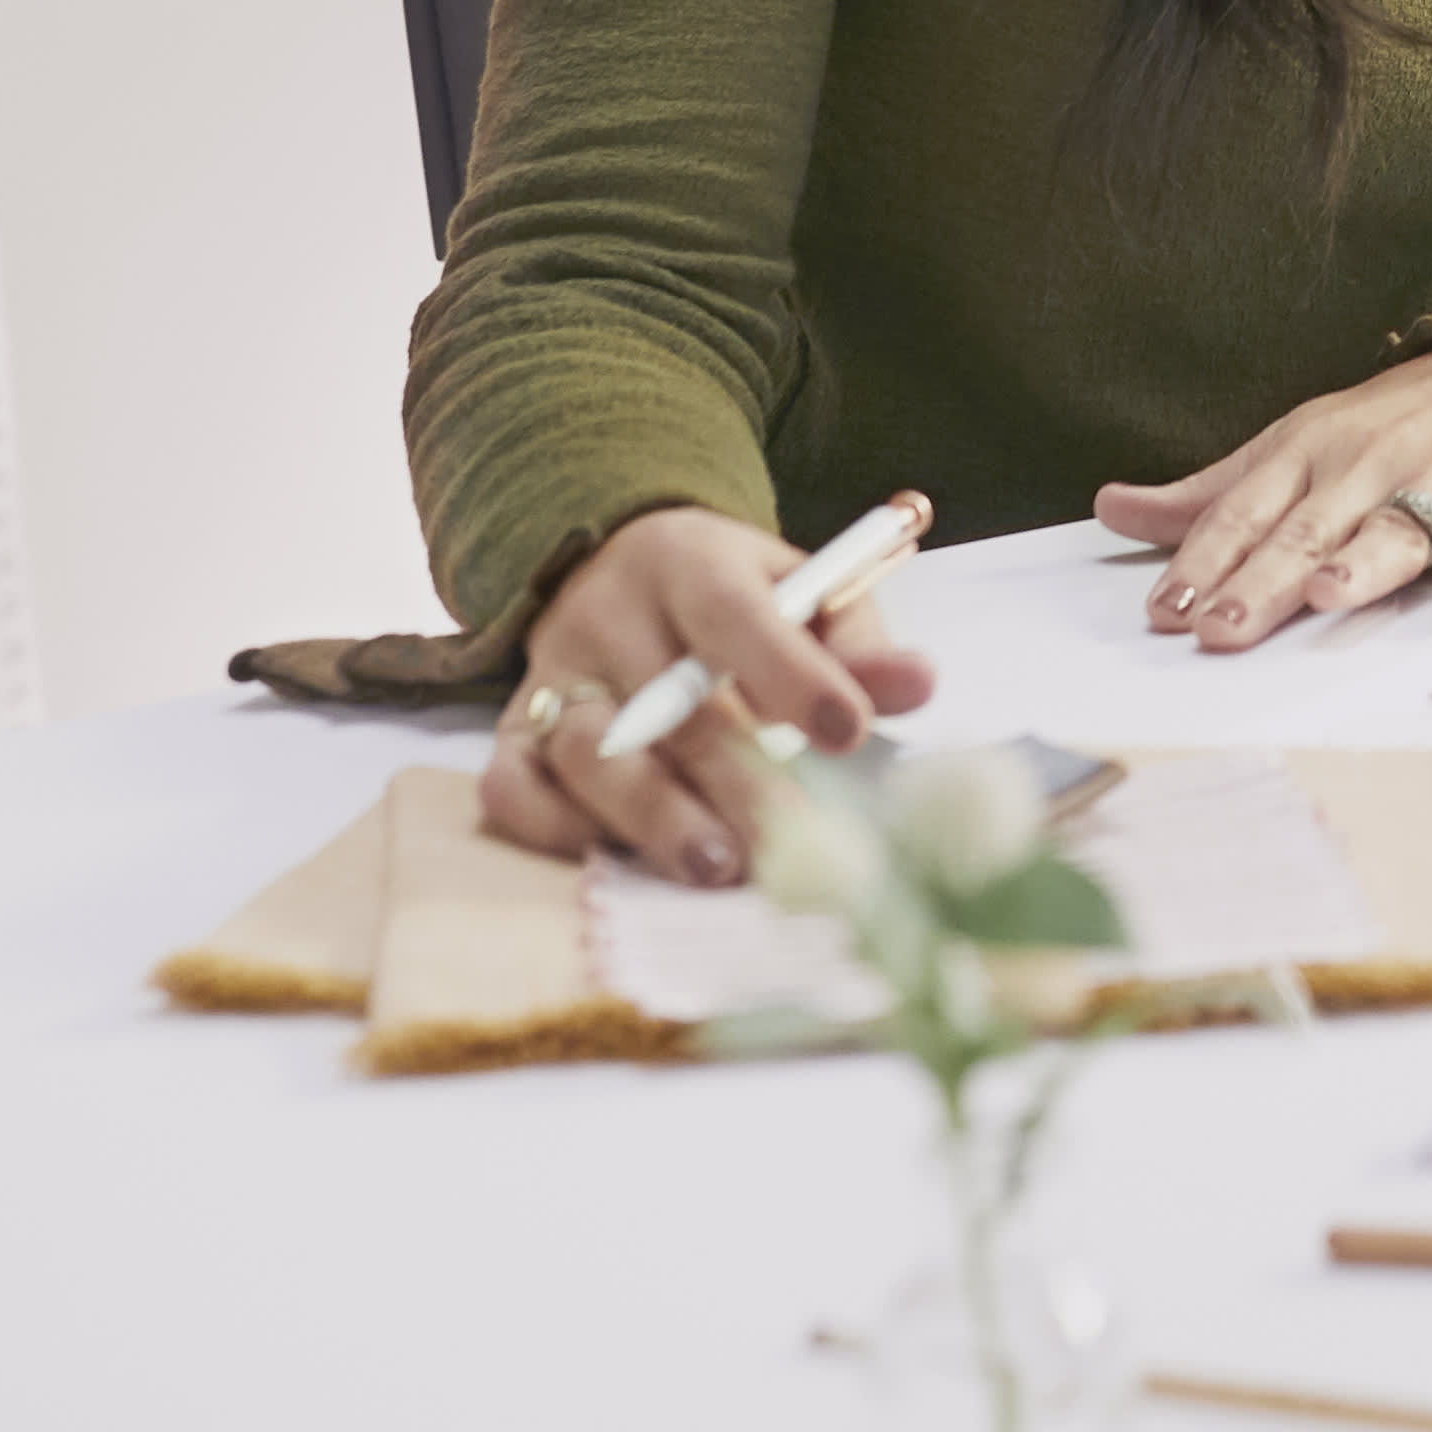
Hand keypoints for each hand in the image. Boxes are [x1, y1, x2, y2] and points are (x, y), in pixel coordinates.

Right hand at [477, 502, 944, 885]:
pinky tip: (604, 856)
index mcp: (690, 563)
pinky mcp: (514, 728)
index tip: (848, 732)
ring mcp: (553, 672)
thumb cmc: (735, 600)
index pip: (734, 612)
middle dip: (735, 780)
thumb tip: (922, 684)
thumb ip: (857, 643)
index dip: (790, 672)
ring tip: (714, 868)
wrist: (617, 566)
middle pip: (667, 701)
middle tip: (793, 845)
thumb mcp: (802, 592)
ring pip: (588, 748)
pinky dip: (549, 824)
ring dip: (650, 815)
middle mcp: (609, 613)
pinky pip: (510, 782)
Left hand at [1092, 349, 1431, 652]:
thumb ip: (1208, 494)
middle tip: (1221, 627)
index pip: (1244, 513)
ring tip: (1329, 593)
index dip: (1203, 562)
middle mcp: (1368, 464)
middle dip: (1263, 579)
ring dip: (1363, 561)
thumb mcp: (1289, 447)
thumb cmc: (1387, 426)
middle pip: (1309, 531)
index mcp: (1307, 452)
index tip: (1165, 612)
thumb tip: (1112, 510)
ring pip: (1397, 527)